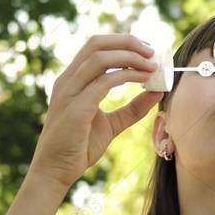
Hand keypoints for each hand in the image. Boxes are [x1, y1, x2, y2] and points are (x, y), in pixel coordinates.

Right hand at [29, 34, 163, 191]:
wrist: (55, 172)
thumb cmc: (79, 147)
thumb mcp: (112, 124)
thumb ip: (133, 108)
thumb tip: (158, 92)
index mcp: (72, 80)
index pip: (96, 46)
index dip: (122, 42)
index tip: (147, 49)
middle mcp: (67, 80)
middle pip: (97, 44)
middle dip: (127, 42)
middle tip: (152, 50)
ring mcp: (69, 92)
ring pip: (99, 57)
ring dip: (130, 56)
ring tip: (152, 64)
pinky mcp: (76, 108)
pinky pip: (103, 82)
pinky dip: (127, 76)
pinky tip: (145, 79)